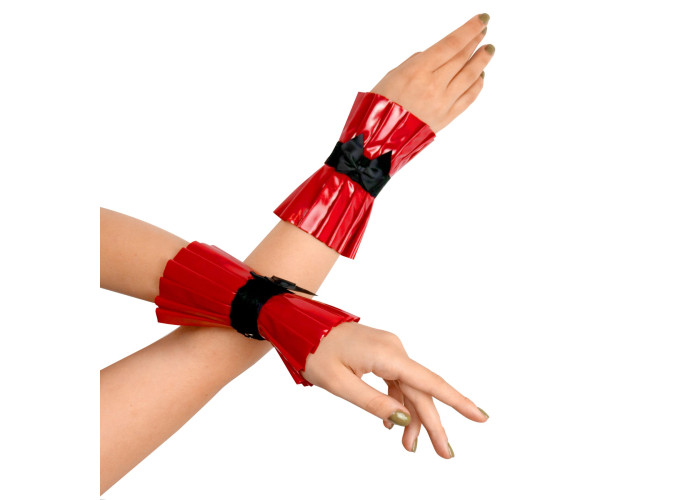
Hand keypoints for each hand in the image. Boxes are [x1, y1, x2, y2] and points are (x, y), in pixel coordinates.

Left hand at [302, 322, 487, 458]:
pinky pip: (399, 381)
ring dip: (413, 417)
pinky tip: (393, 424)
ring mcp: (390, 350)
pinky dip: (399, 403)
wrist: (301, 325)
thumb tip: (404, 419)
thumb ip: (374, 403)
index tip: (481, 417)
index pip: (429, 383)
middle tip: (445, 454)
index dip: (457, 402)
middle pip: (422, 392)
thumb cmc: (315, 351)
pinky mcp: (383, 353)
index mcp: (387, 355)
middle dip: (432, 424)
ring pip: (411, 388)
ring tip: (409, 447)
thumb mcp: (340, 384)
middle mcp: (394, 349)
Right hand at [371, 13, 493, 132]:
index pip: (451, 44)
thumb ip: (417, 63)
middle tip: (484, 30)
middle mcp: (434, 85)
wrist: (379, 138)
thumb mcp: (393, 75)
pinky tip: (481, 76)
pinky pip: (468, 98)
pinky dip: (477, 85)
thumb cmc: (380, 105)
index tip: (481, 20)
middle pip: (462, 58)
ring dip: (481, 61)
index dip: (470, 30)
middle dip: (475, 41)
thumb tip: (435, 56)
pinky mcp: (447, 117)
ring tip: (488, 50)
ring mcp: (443, 102)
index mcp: (418, 70)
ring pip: (470, 76)